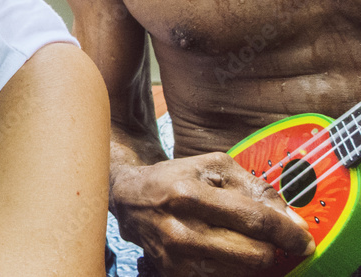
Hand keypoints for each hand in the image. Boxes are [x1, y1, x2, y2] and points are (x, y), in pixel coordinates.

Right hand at [113, 153, 314, 276]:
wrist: (130, 200)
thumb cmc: (176, 178)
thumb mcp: (214, 167)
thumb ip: (256, 189)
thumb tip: (293, 222)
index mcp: (189, 195)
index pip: (254, 220)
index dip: (288, 232)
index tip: (304, 239)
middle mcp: (181, 230)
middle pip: (254, 255)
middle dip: (270, 247)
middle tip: (267, 237)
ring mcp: (177, 258)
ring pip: (244, 273)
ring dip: (252, 258)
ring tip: (240, 239)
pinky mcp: (175, 275)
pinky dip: (234, 267)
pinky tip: (225, 250)